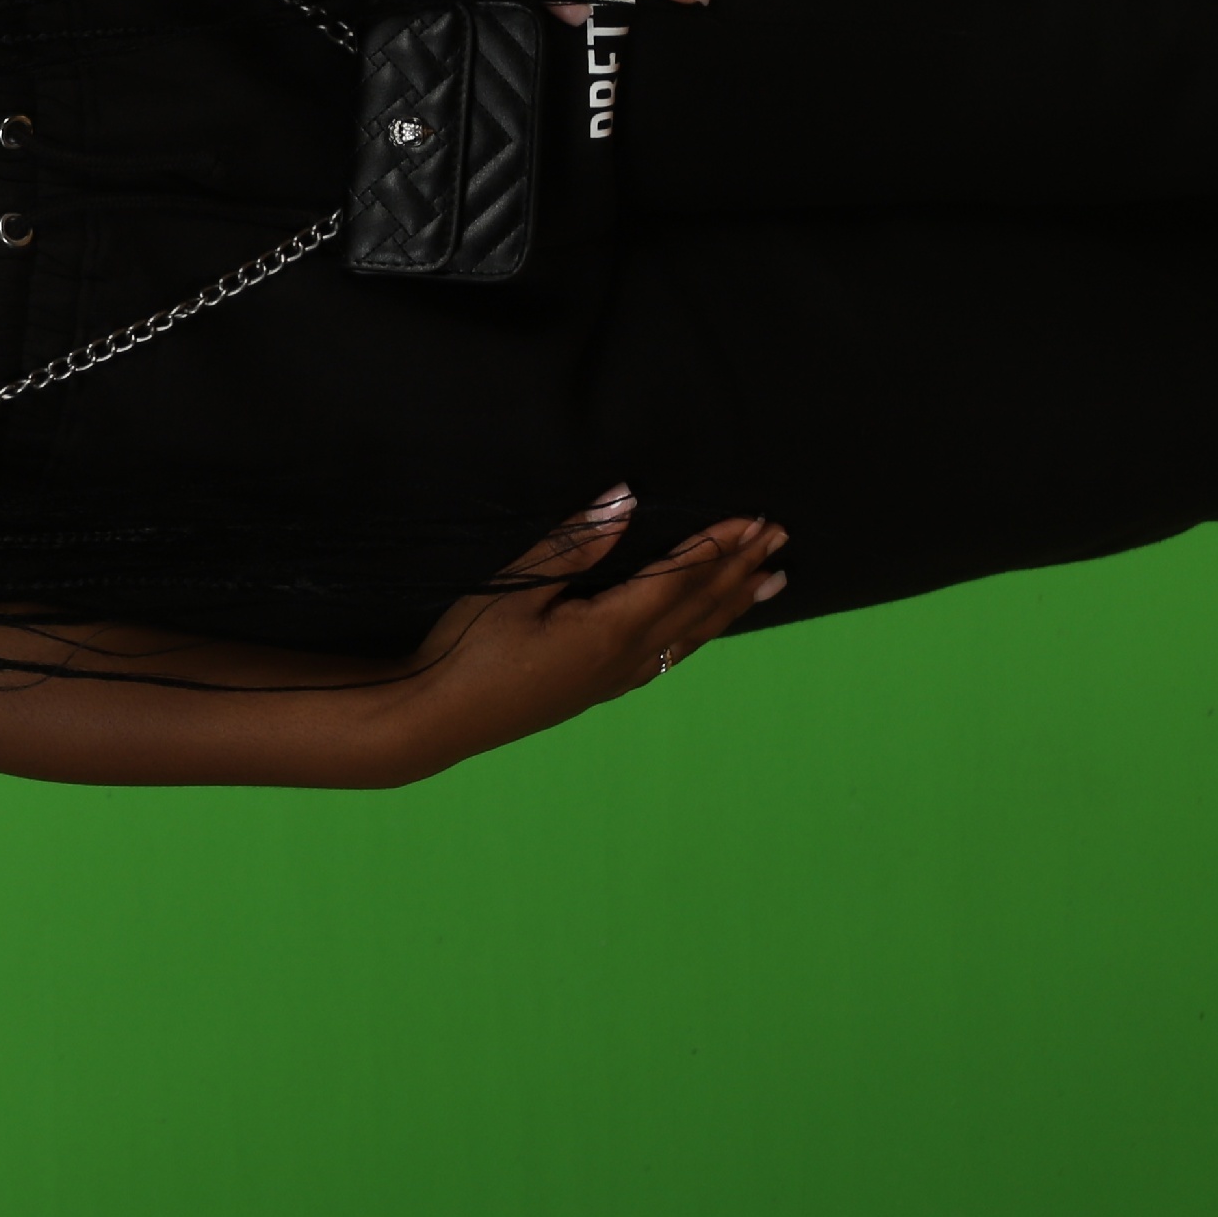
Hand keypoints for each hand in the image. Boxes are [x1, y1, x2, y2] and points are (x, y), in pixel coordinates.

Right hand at [376, 490, 788, 779]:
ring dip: (731, 606)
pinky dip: (698, 633)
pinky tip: (700, 630)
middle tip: (781, 540)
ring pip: (690, 637)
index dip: (718, 546)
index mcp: (610, 630)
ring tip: (770, 583)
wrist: (437, 717)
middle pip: (697, 608)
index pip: (679, 578)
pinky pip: (668, 656)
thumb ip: (574, 545)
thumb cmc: (468, 649)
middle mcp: (626, 659)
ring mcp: (614, 680)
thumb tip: (624, 499)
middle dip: (740, 571)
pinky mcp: (597, 690)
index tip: (755, 519)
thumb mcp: (515, 587)